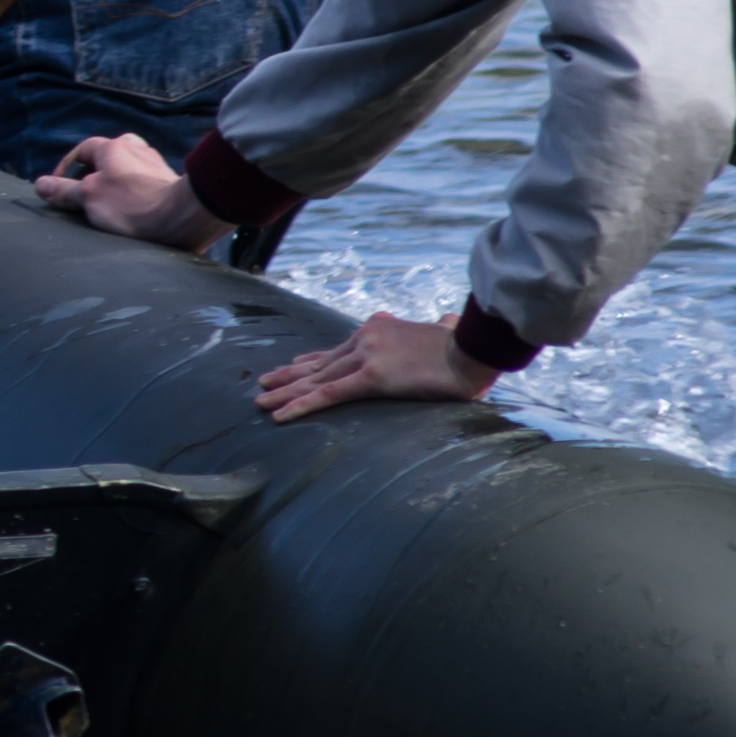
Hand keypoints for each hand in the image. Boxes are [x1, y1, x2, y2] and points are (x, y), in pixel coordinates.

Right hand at [36, 133, 225, 248]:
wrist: (184, 218)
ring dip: (114, 189)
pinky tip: (133, 216)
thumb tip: (41, 185)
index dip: (65, 170)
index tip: (59, 191)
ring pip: (126, 174)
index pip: (81, 151)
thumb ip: (64, 191)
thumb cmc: (132, 206)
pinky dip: (134, 199)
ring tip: (107, 212)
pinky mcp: (170, 185)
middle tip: (83, 201)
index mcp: (113, 147)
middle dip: (92, 178)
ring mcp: (155, 166)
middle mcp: (136, 150)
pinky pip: (143, 187)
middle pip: (105, 160)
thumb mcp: (89, 198)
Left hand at [251, 311, 497, 423]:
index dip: (311, 360)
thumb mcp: (446, 332)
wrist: (475, 350)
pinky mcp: (372, 376)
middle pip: (319, 363)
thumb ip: (441, 328)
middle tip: (263, 383)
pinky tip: (280, 415)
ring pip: (316, 379)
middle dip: (289, 375)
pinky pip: (329, 395)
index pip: (337, 349)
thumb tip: (449, 322)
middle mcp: (366, 338)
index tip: (293, 365)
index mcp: (379, 329)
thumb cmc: (467, 347)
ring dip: (285, 392)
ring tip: (260, 401)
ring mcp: (367, 355)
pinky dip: (301, 405)